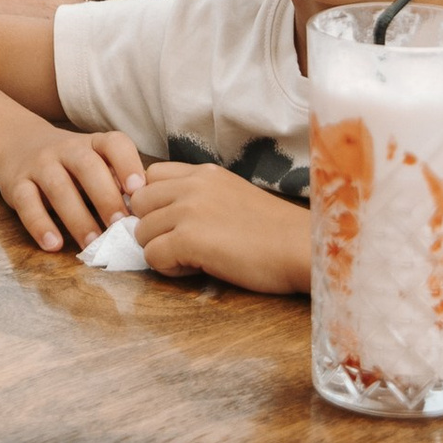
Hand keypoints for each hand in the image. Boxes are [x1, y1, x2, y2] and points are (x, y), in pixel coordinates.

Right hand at [0, 123, 144, 254]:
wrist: (16, 142)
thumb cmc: (69, 163)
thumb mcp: (93, 161)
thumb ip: (116, 180)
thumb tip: (145, 212)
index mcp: (92, 143)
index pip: (113, 144)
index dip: (128, 163)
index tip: (138, 189)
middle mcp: (66, 149)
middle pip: (86, 166)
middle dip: (105, 197)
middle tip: (120, 225)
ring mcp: (39, 164)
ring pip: (58, 187)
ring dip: (77, 218)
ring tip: (92, 244)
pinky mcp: (16, 184)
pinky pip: (26, 203)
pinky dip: (40, 225)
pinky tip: (53, 244)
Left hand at [130, 161, 310, 294]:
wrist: (303, 248)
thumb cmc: (275, 232)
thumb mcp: (234, 196)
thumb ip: (201, 196)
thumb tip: (167, 214)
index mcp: (204, 172)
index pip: (151, 176)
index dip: (156, 203)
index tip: (175, 223)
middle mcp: (192, 184)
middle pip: (139, 202)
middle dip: (153, 227)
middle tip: (181, 246)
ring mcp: (188, 210)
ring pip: (141, 231)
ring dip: (160, 249)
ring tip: (193, 259)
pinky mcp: (189, 239)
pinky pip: (152, 255)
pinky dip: (168, 268)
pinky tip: (197, 269)